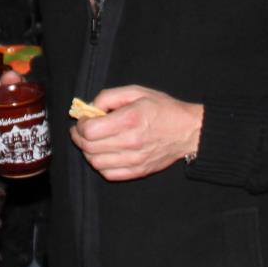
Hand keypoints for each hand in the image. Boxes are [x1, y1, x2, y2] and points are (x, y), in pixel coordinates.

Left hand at [74, 85, 202, 181]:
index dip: (80, 124)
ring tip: (92, 142)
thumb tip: (89, 108)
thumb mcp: (136, 92)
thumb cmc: (163, 109)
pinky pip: (108, 174)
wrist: (188, 131)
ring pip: (95, 162)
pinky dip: (100, 164)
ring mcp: (134, 160)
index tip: (84, 119)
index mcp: (130, 119)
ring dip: (87, 152)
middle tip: (81, 130)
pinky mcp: (138, 171)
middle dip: (79, 137)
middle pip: (89, 147)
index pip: (90, 130)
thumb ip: (108, 96)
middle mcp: (131, 142)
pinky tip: (104, 154)